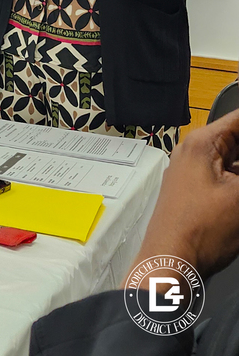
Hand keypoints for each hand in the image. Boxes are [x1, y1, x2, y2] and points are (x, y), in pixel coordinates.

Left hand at [125, 109, 238, 280]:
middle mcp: (194, 151)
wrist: (170, 261)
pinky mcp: (195, 191)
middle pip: (236, 140)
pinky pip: (225, 177)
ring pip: (232, 161)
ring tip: (238, 197)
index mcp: (203, 143)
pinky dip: (237, 181)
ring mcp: (192, 171)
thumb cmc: (202, 229)